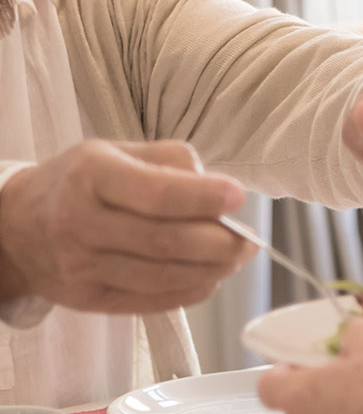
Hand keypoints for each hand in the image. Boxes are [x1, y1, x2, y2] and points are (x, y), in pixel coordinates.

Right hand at [0, 140, 256, 312]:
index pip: (157, 192)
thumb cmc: (80, 181)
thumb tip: (218, 189)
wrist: (17, 226)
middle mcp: (81, 222)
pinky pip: (153, 301)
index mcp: (92, 174)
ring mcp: (82, 266)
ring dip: (213, 270)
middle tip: (248, 239)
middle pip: (166, 242)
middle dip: (220, 243)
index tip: (238, 197)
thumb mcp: (118, 151)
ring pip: (164, 277)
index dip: (205, 197)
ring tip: (235, 257)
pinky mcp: (89, 299)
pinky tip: (210, 276)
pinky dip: (192, 290)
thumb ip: (171, 160)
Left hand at [258, 317, 362, 413]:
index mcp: (302, 395)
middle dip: (324, 378)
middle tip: (348, 362)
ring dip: (346, 396)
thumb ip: (355, 331)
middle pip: (301, 398)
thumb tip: (355, 335)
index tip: (303, 355)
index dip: (283, 365)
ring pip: (329, 410)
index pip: (269, 384)